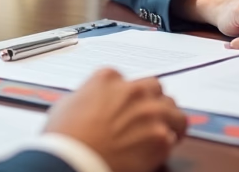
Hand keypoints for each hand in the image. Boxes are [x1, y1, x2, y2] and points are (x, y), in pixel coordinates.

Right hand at [45, 68, 186, 171]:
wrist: (73, 161)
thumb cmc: (65, 138)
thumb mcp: (66, 105)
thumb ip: (86, 96)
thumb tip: (88, 101)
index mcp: (109, 79)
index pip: (129, 80)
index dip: (128, 96)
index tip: (126, 106)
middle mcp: (134, 92)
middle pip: (156, 89)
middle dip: (152, 102)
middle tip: (146, 117)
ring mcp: (150, 113)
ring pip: (173, 110)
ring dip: (168, 121)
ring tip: (163, 132)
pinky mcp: (161, 138)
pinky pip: (172, 137)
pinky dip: (165, 145)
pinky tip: (156, 151)